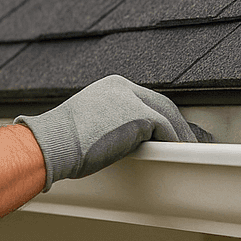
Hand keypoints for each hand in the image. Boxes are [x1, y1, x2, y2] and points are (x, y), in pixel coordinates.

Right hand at [15, 74, 204, 190]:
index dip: (158, 115)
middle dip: (175, 122)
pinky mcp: (140, 116)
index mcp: (109, 86)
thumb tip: (121, 139)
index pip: (143, 98)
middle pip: (160, 103)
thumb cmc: (61, 142)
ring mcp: (132, 99)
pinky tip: (179, 153)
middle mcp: (122, 87)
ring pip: (167, 115)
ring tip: (188, 148)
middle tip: (186, 138)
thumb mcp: (87, 123)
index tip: (167, 128)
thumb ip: (109, 122)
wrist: (52, 143)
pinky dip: (174, 142)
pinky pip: (166, 130)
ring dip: (180, 134)